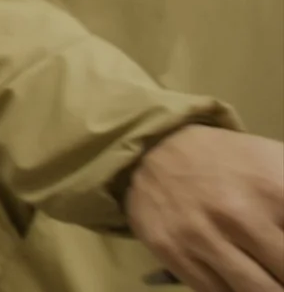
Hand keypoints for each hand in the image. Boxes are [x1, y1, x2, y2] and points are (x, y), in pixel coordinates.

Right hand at [128, 125, 283, 291]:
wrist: (155, 148)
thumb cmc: (232, 161)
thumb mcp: (280, 164)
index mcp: (276, 191)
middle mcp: (240, 216)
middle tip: (281, 270)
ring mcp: (204, 238)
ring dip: (272, 288)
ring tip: (273, 281)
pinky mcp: (174, 253)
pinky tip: (245, 281)